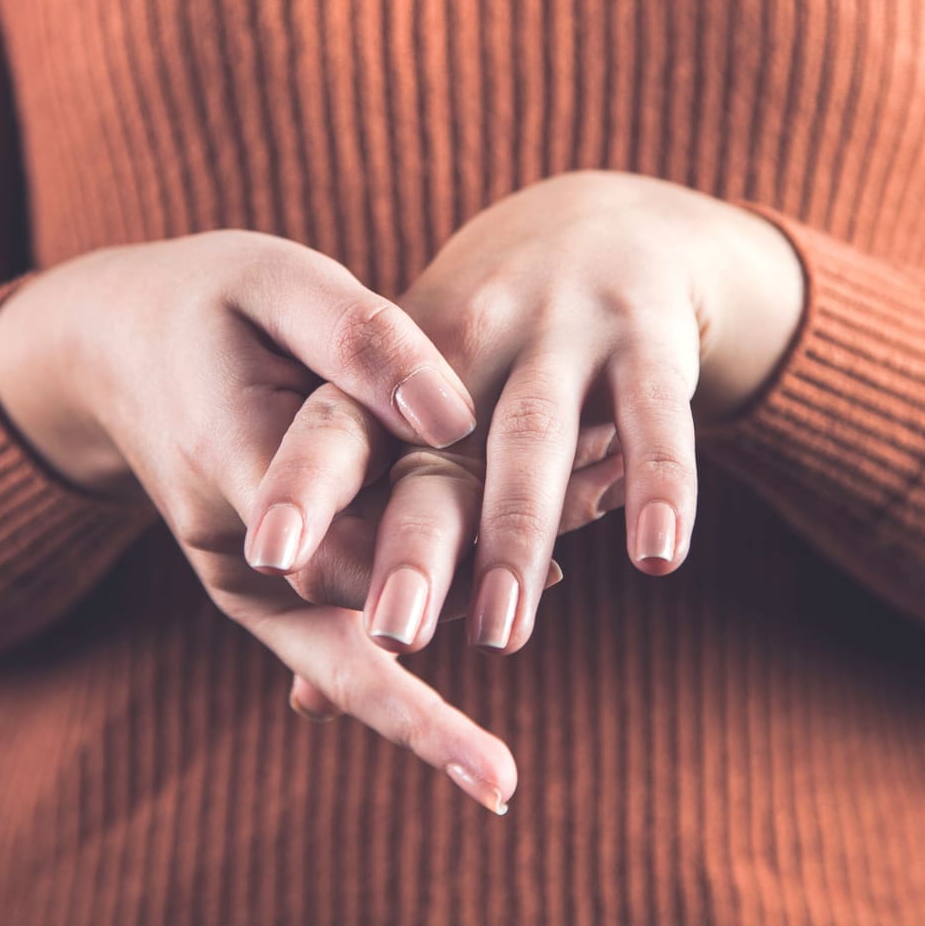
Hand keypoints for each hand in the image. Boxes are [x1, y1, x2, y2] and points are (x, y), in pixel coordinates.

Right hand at [0, 229, 596, 811]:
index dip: (418, 583)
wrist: (116, 348)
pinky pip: (334, 645)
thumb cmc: (210, 303)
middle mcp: (234, 545)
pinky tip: (470, 744)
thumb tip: (454, 422)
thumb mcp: (279, 282)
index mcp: (232, 459)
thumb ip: (364, 343)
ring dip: (418, 716)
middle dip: (425, 692)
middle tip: (498, 775)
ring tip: (496, 782)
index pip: (329, 544)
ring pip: (338, 661)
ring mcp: (244, 581)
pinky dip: (403, 675)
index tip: (511, 609)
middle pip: (340, 631)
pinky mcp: (265, 592)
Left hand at [253, 170, 804, 661]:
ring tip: (503, 634)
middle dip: (415, 546)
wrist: (606, 226)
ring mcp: (560, 336)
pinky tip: (656, 557)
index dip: (304, 488)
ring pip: (531, 443)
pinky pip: (655, 421)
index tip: (267, 556)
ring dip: (517, 536)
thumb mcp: (416, 419)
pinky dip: (657, 485)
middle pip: (434, 458)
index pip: (337, 426)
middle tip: (390, 635)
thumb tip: (305, 699)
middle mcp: (468, 346)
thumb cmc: (486, 362)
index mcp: (395, 367)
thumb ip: (370, 549)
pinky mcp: (647, 340)